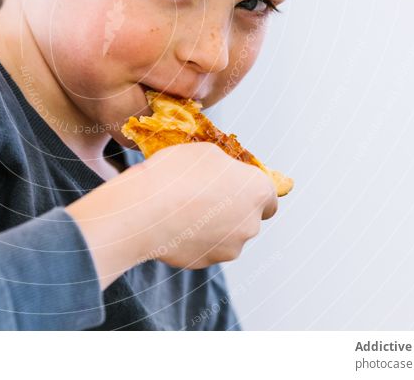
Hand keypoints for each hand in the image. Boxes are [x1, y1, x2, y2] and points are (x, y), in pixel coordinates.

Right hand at [66, 141, 277, 286]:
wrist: (144, 212)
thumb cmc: (175, 174)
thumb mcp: (205, 152)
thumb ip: (225, 165)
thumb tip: (225, 174)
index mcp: (257, 191)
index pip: (269, 197)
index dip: (251, 190)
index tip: (233, 185)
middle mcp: (250, 224)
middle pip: (247, 217)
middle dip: (231, 207)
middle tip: (202, 193)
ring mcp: (229, 248)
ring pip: (226, 235)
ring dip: (212, 225)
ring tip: (182, 208)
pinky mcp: (206, 262)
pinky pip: (204, 247)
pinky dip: (194, 239)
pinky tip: (173, 224)